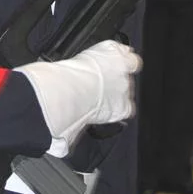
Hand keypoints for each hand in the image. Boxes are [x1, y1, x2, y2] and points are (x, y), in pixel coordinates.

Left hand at [16, 40, 140, 153]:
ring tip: (108, 62)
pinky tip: (113, 47)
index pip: (126, 107)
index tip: (104, 100)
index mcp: (120, 110)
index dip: (115, 102)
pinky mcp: (116, 55)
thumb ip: (74, 134)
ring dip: (121, 63)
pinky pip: (124, 50)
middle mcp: (125, 91)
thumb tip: (61, 146)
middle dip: (114, 83)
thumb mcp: (76, 127)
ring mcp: (123, 72)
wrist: (74, 88)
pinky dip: (118, 48)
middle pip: (126, 86)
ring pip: (131, 65)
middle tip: (98, 81)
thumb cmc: (75, 109)